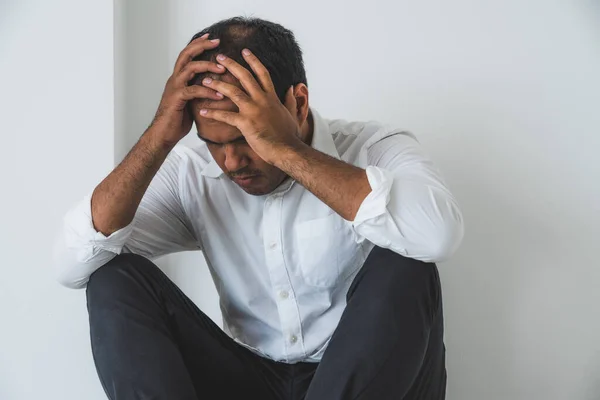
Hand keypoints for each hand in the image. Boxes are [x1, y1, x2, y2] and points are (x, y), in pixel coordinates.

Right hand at [151, 34, 224, 145]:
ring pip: (190, 69)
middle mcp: (175, 79)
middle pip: (186, 55)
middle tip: (217, 42)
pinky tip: (219, 95)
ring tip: (222, 69)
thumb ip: (198, 90)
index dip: (198, 44)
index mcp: (178, 78)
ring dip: (207, 67)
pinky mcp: (177, 99)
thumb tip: (214, 87)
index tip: (212, 38)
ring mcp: (174, 88)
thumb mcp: (190, 101)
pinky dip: (207, 91)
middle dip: (202, 46)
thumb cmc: (178, 119)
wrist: (164, 134)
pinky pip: (193, 90)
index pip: (187, 55)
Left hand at [198, 49, 303, 164]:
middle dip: (231, 64)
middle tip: (220, 57)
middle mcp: (262, 100)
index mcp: (271, 97)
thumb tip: (293, 89)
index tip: (244, 51)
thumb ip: (290, 100)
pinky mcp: (245, 123)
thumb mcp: (291, 114)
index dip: (253, 60)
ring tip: (205, 80)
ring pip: (232, 92)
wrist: (287, 150)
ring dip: (217, 85)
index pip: (262, 73)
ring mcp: (253, 110)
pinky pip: (225, 116)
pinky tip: (203, 112)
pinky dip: (213, 114)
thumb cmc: (289, 135)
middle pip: (245, 76)